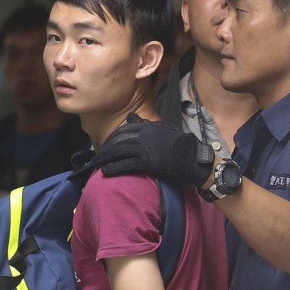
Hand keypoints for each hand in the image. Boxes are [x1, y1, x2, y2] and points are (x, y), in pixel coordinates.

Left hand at [91, 113, 213, 186]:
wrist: (192, 157)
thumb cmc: (179, 144)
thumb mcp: (162, 129)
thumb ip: (145, 124)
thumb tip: (131, 117)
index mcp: (147, 125)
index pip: (123, 131)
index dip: (112, 140)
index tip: (106, 146)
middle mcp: (143, 134)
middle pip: (117, 141)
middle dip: (105, 150)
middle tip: (96, 158)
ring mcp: (144, 147)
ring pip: (118, 152)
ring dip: (105, 159)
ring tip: (97, 165)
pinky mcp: (146, 161)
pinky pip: (126, 164)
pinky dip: (114, 167)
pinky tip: (106, 171)